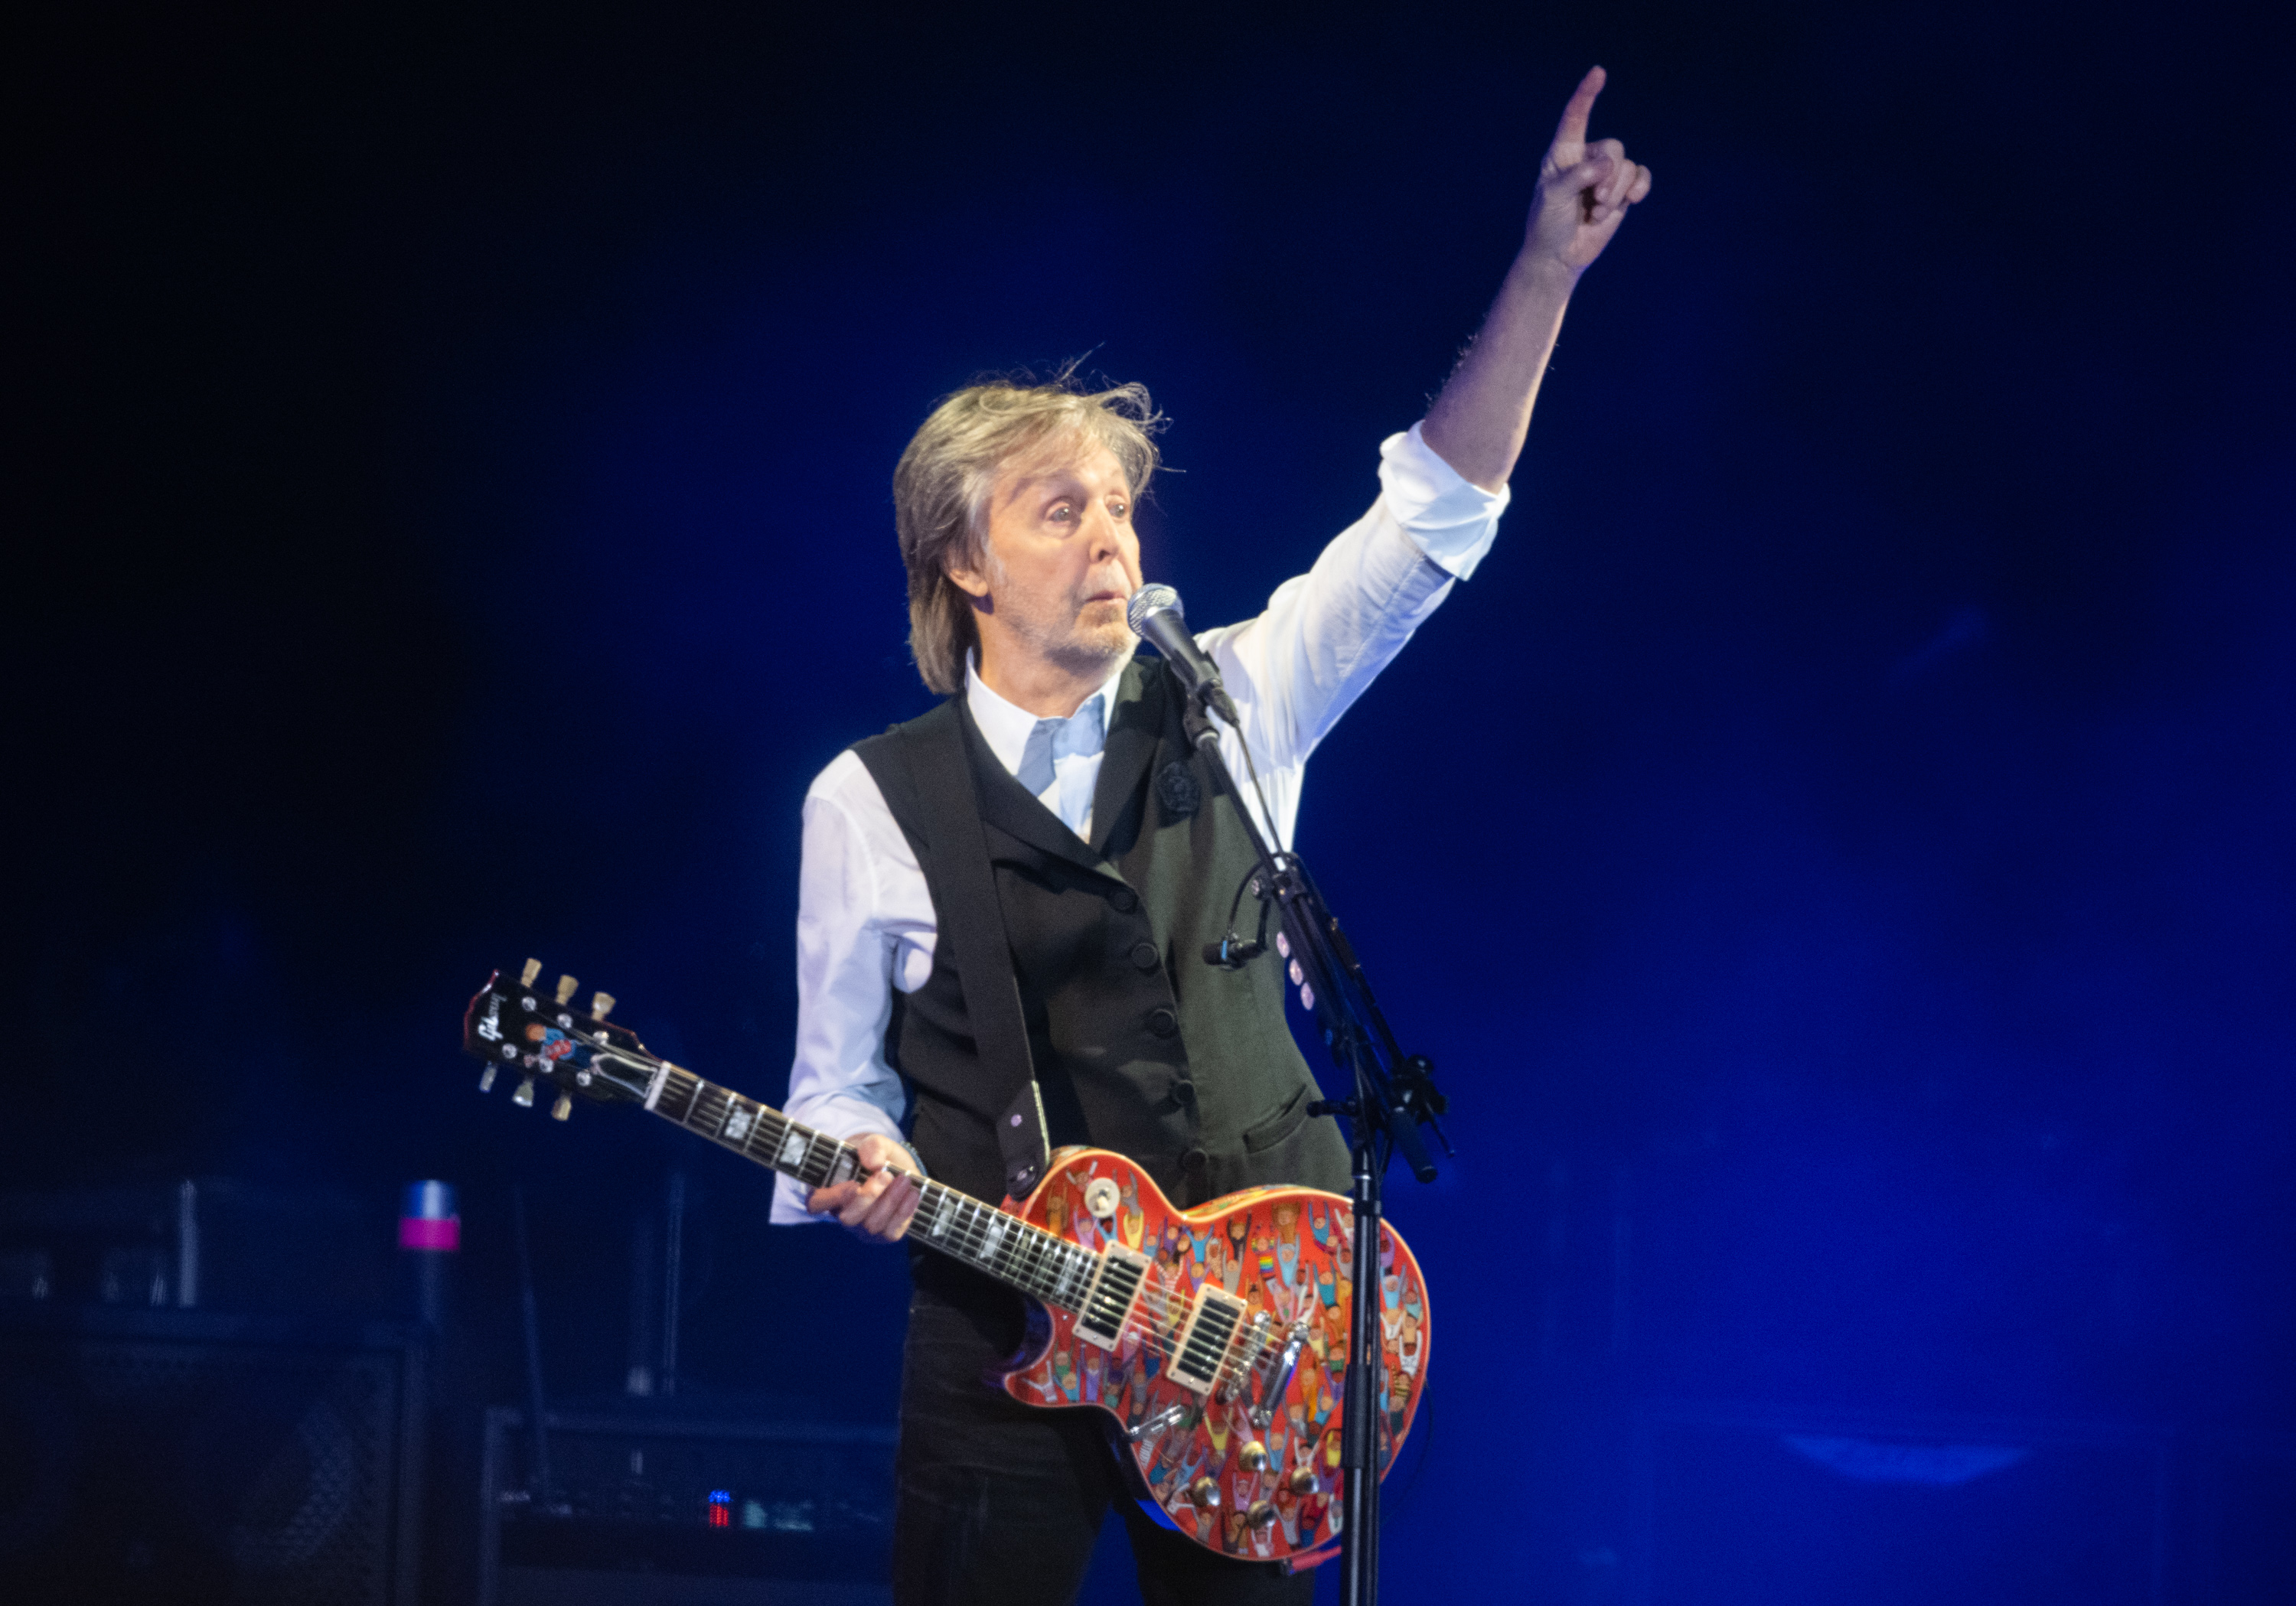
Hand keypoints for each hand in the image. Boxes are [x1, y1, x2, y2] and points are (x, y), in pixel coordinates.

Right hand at [808, 1132, 922, 1244]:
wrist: (900, 1168)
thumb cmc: (877, 1156)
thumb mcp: (875, 1143)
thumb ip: (872, 1146)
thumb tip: (875, 1163)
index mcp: (829, 1190)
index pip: (816, 1203)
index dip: (832, 1198)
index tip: (853, 1184)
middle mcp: (843, 1213)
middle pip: (848, 1218)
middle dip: (869, 1198)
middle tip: (885, 1175)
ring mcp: (863, 1227)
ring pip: (872, 1226)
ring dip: (890, 1201)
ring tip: (904, 1179)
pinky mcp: (884, 1234)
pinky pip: (892, 1232)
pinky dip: (904, 1212)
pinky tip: (913, 1193)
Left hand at [1524, 66, 1651, 276]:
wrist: (1559, 255)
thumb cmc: (1547, 224)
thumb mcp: (1553, 197)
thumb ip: (1578, 176)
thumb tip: (1608, 164)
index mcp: (1562, 153)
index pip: (1575, 118)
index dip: (1587, 95)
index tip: (1598, 73)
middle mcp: (1586, 158)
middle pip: (1613, 148)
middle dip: (1609, 176)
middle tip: (1595, 200)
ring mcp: (1606, 175)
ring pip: (1628, 166)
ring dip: (1617, 191)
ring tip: (1598, 211)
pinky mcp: (1621, 191)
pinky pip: (1641, 177)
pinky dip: (1639, 188)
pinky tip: (1632, 200)